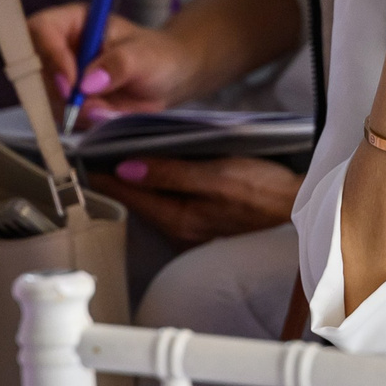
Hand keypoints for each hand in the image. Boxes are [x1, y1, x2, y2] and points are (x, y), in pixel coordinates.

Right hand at [28, 4, 196, 122]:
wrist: (169, 80)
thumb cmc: (158, 56)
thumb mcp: (144, 57)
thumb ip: (118, 65)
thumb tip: (87, 84)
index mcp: (74, 22)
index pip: (41, 29)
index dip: (50, 55)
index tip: (70, 83)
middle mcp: (60, 47)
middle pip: (33, 68)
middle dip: (59, 93)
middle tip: (89, 105)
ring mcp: (60, 75)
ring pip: (45, 97)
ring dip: (74, 111)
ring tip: (109, 108)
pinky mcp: (66, 101)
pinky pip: (60, 116)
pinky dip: (82, 121)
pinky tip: (106, 113)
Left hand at [92, 155, 300, 247]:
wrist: (302, 210)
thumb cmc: (265, 190)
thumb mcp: (219, 175)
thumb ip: (172, 173)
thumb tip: (128, 168)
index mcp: (181, 217)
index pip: (129, 194)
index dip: (104, 175)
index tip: (82, 157)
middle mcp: (181, 229)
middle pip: (136, 202)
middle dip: (113, 180)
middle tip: (90, 155)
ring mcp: (193, 229)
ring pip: (151, 204)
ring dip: (133, 185)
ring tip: (113, 161)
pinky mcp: (205, 224)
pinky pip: (169, 206)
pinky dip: (154, 190)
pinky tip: (152, 176)